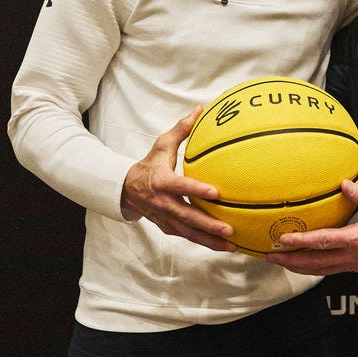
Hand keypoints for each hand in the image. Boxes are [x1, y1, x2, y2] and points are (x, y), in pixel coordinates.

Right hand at [120, 107, 234, 251]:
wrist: (126, 189)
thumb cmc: (149, 165)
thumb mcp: (162, 145)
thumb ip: (182, 129)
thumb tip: (200, 110)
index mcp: (162, 181)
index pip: (181, 186)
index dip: (197, 190)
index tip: (216, 193)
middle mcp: (164, 203)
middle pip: (188, 217)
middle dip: (208, 225)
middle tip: (229, 229)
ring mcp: (166, 218)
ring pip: (189, 233)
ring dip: (210, 241)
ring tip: (231, 245)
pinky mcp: (169, 228)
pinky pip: (188, 237)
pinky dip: (205, 243)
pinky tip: (223, 247)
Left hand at [266, 180, 357, 274]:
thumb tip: (343, 184)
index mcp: (356, 238)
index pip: (323, 241)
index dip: (302, 241)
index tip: (284, 238)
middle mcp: (351, 255)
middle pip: (315, 262)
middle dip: (291, 261)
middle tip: (271, 256)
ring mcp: (352, 264)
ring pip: (320, 270)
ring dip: (298, 267)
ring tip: (280, 262)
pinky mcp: (354, 267)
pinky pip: (328, 270)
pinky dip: (311, 269)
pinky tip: (301, 264)